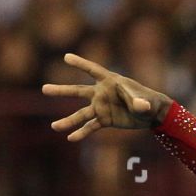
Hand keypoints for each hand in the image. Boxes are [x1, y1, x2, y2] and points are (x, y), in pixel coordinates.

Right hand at [42, 52, 172, 141]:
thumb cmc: (148, 101)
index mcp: (110, 81)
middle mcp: (101, 93)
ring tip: (54, 127)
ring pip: (81, 114)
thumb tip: (140, 107)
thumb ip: (139, 102)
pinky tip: (70, 138)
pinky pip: (91, 127)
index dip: (81, 64)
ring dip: (68, 121)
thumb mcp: (144, 100)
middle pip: (78, 91)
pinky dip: (82, 133)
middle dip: (61, 91)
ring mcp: (101, 107)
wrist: (151, 113)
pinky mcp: (105, 120)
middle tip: (44, 89)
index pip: (93, 70)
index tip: (66, 57)